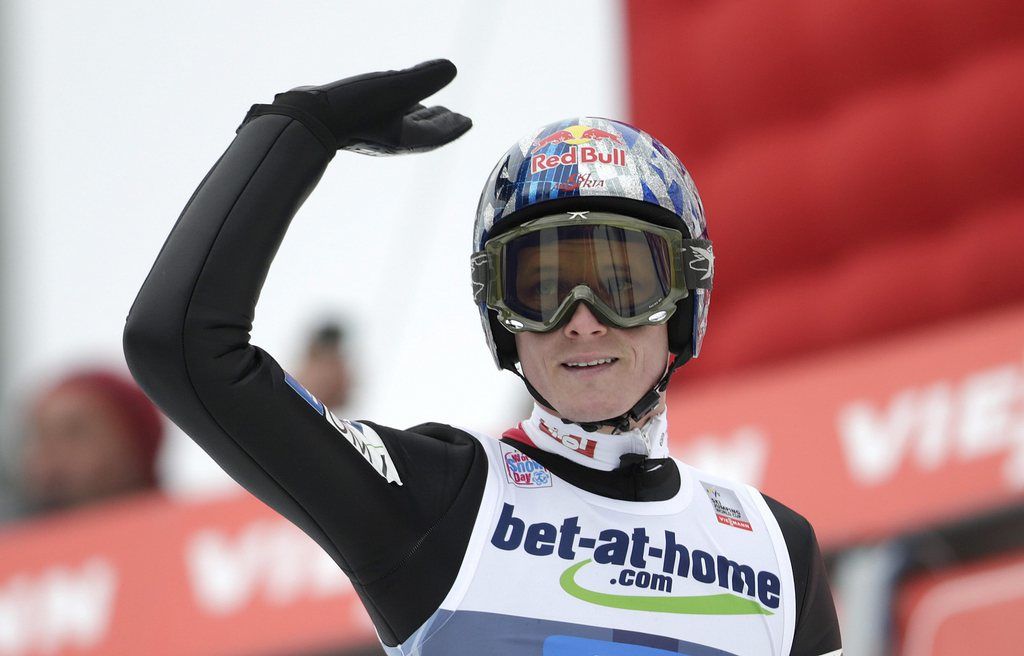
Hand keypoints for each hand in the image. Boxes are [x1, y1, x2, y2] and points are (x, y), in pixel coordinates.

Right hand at [250, 59, 471, 154]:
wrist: (306, 121)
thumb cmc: (351, 108)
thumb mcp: (393, 88)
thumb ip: (424, 78)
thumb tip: (451, 68)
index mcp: (405, 137)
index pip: (437, 133)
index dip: (453, 126)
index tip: (467, 121)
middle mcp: (390, 138)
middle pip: (423, 130)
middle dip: (440, 122)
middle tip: (455, 116)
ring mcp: (372, 133)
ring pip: (403, 123)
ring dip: (420, 115)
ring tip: (430, 108)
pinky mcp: (355, 124)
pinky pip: (384, 117)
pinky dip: (397, 109)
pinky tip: (391, 101)